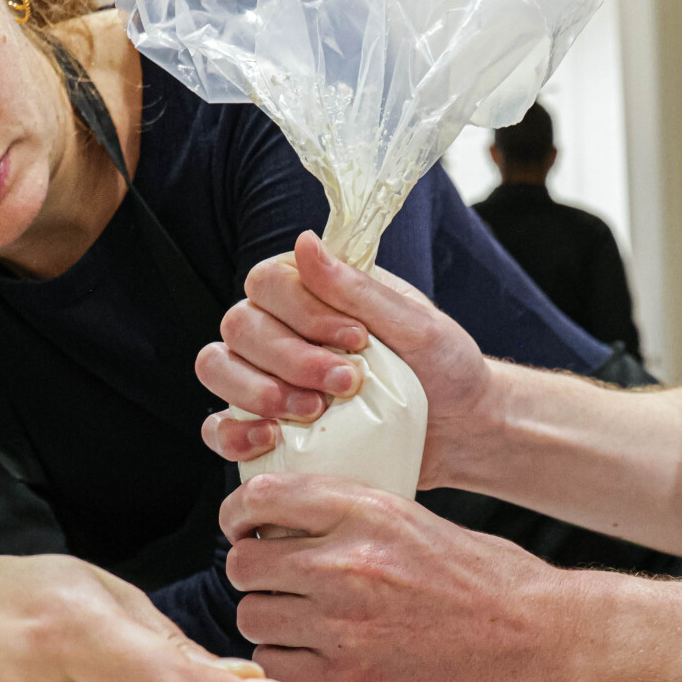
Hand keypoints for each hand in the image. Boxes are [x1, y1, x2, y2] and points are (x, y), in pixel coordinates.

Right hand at [197, 232, 496, 485]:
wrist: (462, 429)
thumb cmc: (443, 367)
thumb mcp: (415, 325)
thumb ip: (357, 289)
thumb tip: (305, 243)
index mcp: (311, 292)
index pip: (267, 282)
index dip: (303, 312)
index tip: (357, 339)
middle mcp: (279, 329)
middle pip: (240, 327)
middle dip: (290, 358)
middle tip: (346, 383)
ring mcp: (266, 378)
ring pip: (218, 368)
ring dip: (258, 391)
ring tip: (314, 411)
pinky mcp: (268, 426)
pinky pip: (219, 428)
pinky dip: (234, 433)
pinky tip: (271, 439)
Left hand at [220, 473, 572, 681]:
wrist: (545, 640)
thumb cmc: (499, 585)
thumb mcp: (422, 523)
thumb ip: (358, 521)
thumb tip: (303, 529)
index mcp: (367, 512)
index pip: (261, 499)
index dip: (240, 517)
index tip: (244, 529)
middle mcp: (347, 562)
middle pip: (244, 565)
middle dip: (255, 577)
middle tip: (277, 586)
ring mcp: (343, 623)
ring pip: (254, 619)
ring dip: (271, 625)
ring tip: (304, 628)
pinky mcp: (350, 679)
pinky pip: (278, 669)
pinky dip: (289, 668)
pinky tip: (317, 662)